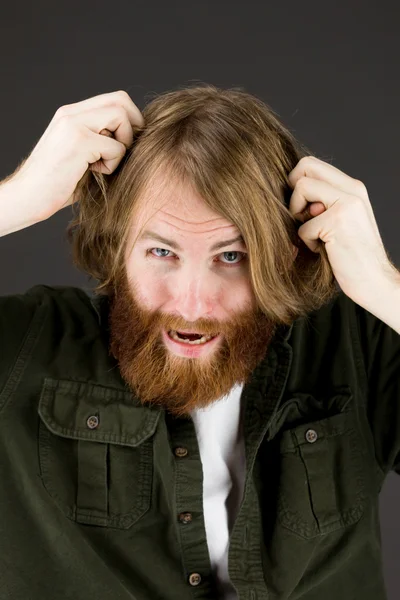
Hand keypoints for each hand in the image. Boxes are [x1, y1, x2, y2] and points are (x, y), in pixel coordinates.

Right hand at [10, 90, 143, 222]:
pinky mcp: (78, 142)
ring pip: (120, 117)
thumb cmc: (56, 184)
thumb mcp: (81, 155)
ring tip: (104, 163)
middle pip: (121, 100)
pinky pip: (116, 146)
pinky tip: (94, 172)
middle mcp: (70, 113)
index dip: (130, 119)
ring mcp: (73, 125)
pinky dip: (113, 164)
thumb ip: (100, 140)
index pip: (114, 99)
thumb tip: (136, 138)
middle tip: (125, 151)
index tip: (127, 144)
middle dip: (134, 126)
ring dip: (122, 144)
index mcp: (70, 114)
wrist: (27, 198)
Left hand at [287, 156, 396, 305]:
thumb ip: (323, 201)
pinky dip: (306, 241)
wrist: (374, 280)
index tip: (301, 207)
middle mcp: (352, 189)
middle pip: (304, 167)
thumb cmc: (352, 255)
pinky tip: (323, 250)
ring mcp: (346, 203)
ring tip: (315, 235)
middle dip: (293, 192)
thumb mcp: (341, 220)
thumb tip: (293, 189)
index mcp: (352, 187)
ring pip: (301, 188)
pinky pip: (302, 225)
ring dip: (298, 216)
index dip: (296, 183)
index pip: (311, 164)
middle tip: (302, 217)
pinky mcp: (337, 221)